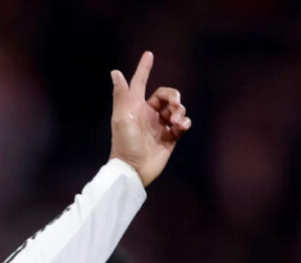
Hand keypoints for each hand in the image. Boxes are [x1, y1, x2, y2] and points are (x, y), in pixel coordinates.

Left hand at [108, 51, 191, 186]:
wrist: (134, 170)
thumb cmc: (124, 143)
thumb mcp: (122, 117)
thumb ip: (121, 95)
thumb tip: (115, 72)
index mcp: (135, 107)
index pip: (140, 83)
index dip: (144, 69)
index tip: (149, 54)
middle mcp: (148, 114)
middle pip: (167, 95)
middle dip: (174, 96)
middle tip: (174, 104)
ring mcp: (159, 126)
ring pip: (177, 109)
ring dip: (180, 111)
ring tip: (175, 121)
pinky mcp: (169, 138)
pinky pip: (182, 124)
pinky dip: (185, 123)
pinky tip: (181, 127)